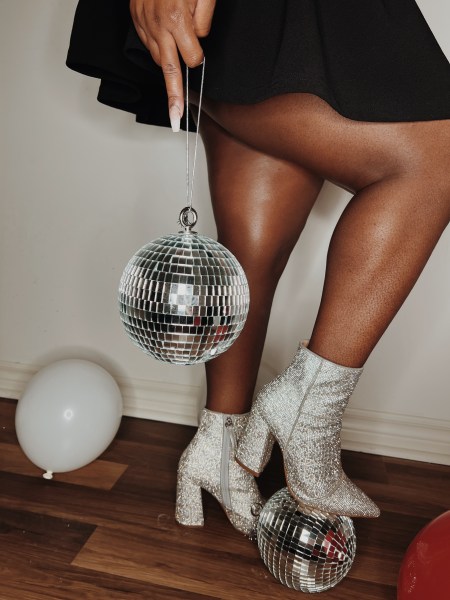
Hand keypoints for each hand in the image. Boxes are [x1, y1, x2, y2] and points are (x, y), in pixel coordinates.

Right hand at [130, 0, 215, 130]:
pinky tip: (163, 34)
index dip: (198, 55)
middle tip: (176, 120)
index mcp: (177, 20)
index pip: (192, 58)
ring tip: (173, 42)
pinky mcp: (136, 19)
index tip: (198, 50)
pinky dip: (157, 44)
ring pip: (158, 56)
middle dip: (174, 98)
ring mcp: (144, 23)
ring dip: (168, 58)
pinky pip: (148, 42)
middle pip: (169, 71)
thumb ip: (204, 21)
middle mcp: (158, 26)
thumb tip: (199, 40)